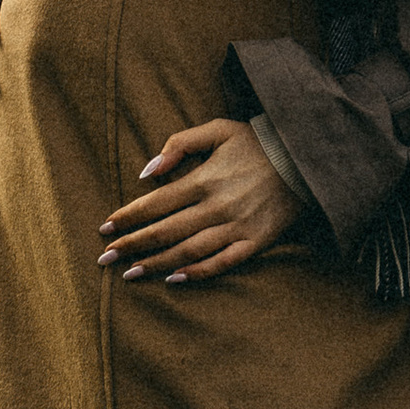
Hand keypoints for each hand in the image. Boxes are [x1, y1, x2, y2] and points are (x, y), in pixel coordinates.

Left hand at [99, 117, 305, 286]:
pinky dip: (196, 273)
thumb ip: (180, 143)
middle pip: (165, 231)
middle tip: (104, 258)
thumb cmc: (255, 142)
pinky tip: (173, 279)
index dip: (128, 217)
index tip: (105, 229)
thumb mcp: (218, 129)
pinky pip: (221, 264)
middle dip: (131, 246)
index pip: (156, 203)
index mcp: (204, 178)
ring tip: (129, 275)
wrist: (304, 158)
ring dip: (155, 264)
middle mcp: (216, 206)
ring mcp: (236, 227)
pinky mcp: (254, 242)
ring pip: (187, 252)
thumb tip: (147, 170)